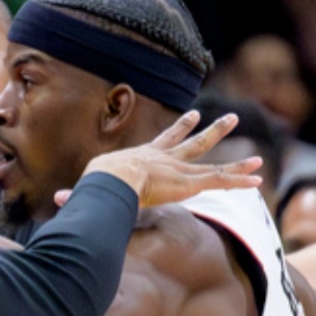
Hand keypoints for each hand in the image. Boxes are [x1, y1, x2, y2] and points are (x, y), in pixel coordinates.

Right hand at [72, 111, 260, 208]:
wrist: (114, 180)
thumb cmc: (98, 184)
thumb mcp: (89, 188)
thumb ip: (77, 196)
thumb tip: (58, 200)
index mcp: (145, 158)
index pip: (165, 140)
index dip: (179, 128)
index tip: (192, 115)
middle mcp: (166, 159)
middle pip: (193, 143)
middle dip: (212, 131)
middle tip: (230, 119)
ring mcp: (179, 169)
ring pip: (213, 162)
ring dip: (236, 162)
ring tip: (257, 159)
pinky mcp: (189, 182)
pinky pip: (219, 181)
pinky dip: (238, 180)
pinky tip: (257, 179)